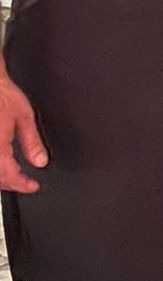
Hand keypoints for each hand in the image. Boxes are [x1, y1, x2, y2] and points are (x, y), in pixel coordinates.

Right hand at [0, 70, 48, 192]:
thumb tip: (40, 161)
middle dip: (11, 184)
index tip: (33, 186)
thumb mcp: (24, 116)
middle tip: (26, 183)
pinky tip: (2, 166)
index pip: (8, 175)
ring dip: (0, 179)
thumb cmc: (2, 94)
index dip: (22, 185)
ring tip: (14, 177)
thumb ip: (32, 142)